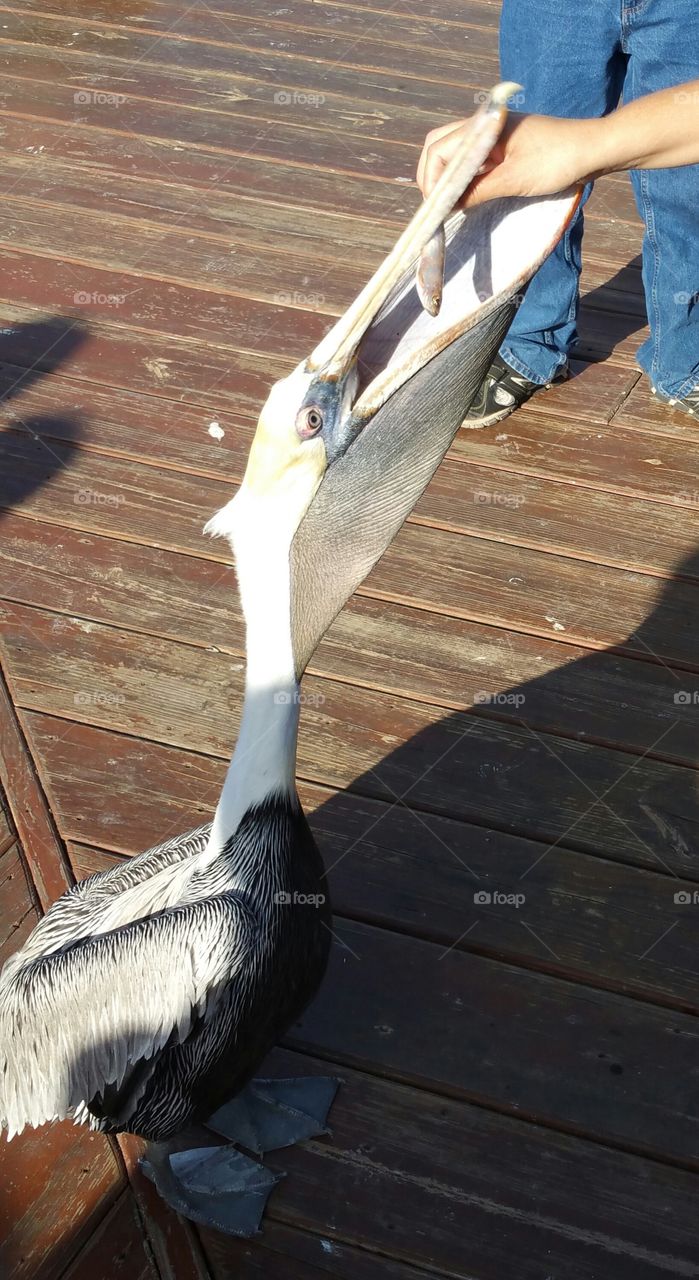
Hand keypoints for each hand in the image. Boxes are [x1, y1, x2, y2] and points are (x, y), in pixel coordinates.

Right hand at [417, 112, 591, 206]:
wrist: (594, 150)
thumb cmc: (558, 160)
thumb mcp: (514, 180)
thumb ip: (477, 191)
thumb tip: (448, 205)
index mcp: (485, 125)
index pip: (440, 148)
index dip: (432, 179)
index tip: (435, 207)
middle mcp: (485, 125)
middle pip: (441, 145)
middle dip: (433, 175)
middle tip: (436, 206)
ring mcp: (494, 135)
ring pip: (455, 153)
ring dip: (447, 178)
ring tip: (448, 205)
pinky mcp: (503, 147)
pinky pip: (473, 160)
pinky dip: (463, 178)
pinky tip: (464, 197)